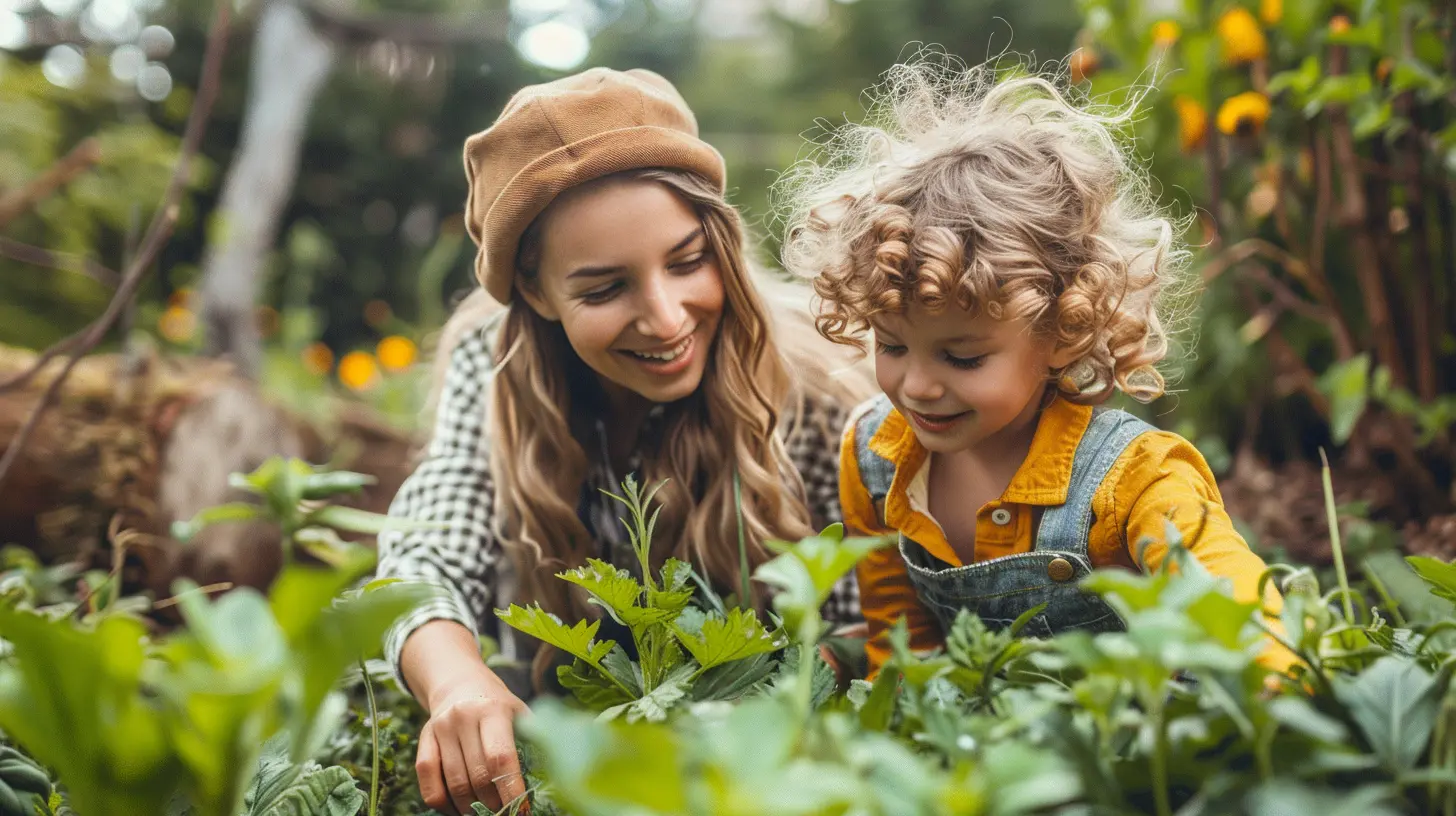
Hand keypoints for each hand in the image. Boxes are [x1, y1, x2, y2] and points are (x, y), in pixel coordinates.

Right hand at [415, 675, 530, 814]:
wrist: (459, 683)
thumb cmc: (498, 705)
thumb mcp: (520, 712)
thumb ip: (536, 738)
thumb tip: (554, 776)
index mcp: (493, 710)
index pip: (501, 757)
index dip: (511, 789)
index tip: (521, 810)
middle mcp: (463, 717)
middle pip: (478, 775)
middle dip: (494, 804)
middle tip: (505, 814)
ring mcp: (440, 729)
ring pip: (454, 784)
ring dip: (470, 808)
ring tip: (486, 814)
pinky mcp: (423, 740)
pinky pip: (428, 783)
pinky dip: (444, 805)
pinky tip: (458, 809)